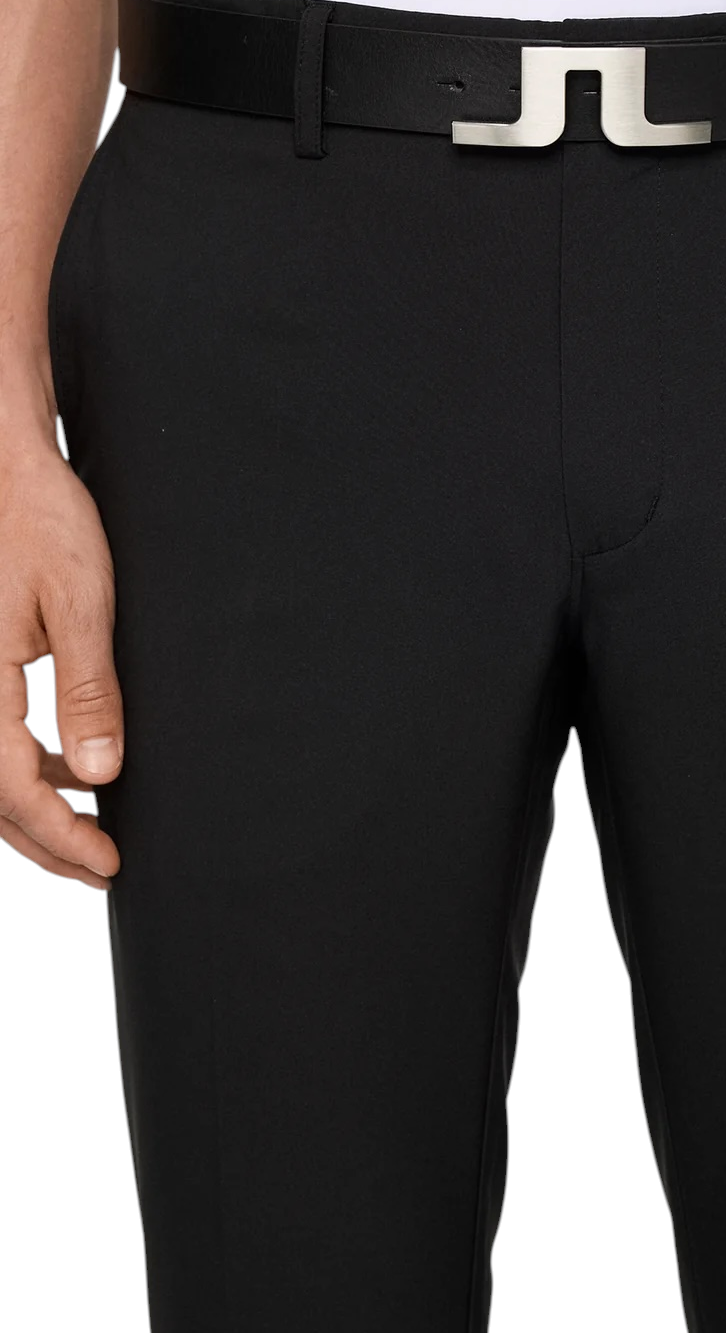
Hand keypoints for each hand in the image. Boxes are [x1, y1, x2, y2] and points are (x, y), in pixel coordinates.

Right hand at [0, 441, 122, 888]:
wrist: (2, 469)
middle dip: (46, 840)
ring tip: (92, 823)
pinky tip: (67, 766)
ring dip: (31, 807)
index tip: (108, 861)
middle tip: (103, 864)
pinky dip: (19, 766)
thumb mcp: (80, 603)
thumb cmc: (37, 518)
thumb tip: (101, 774)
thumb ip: (88, 692)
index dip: (61, 837)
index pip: (10, 793)